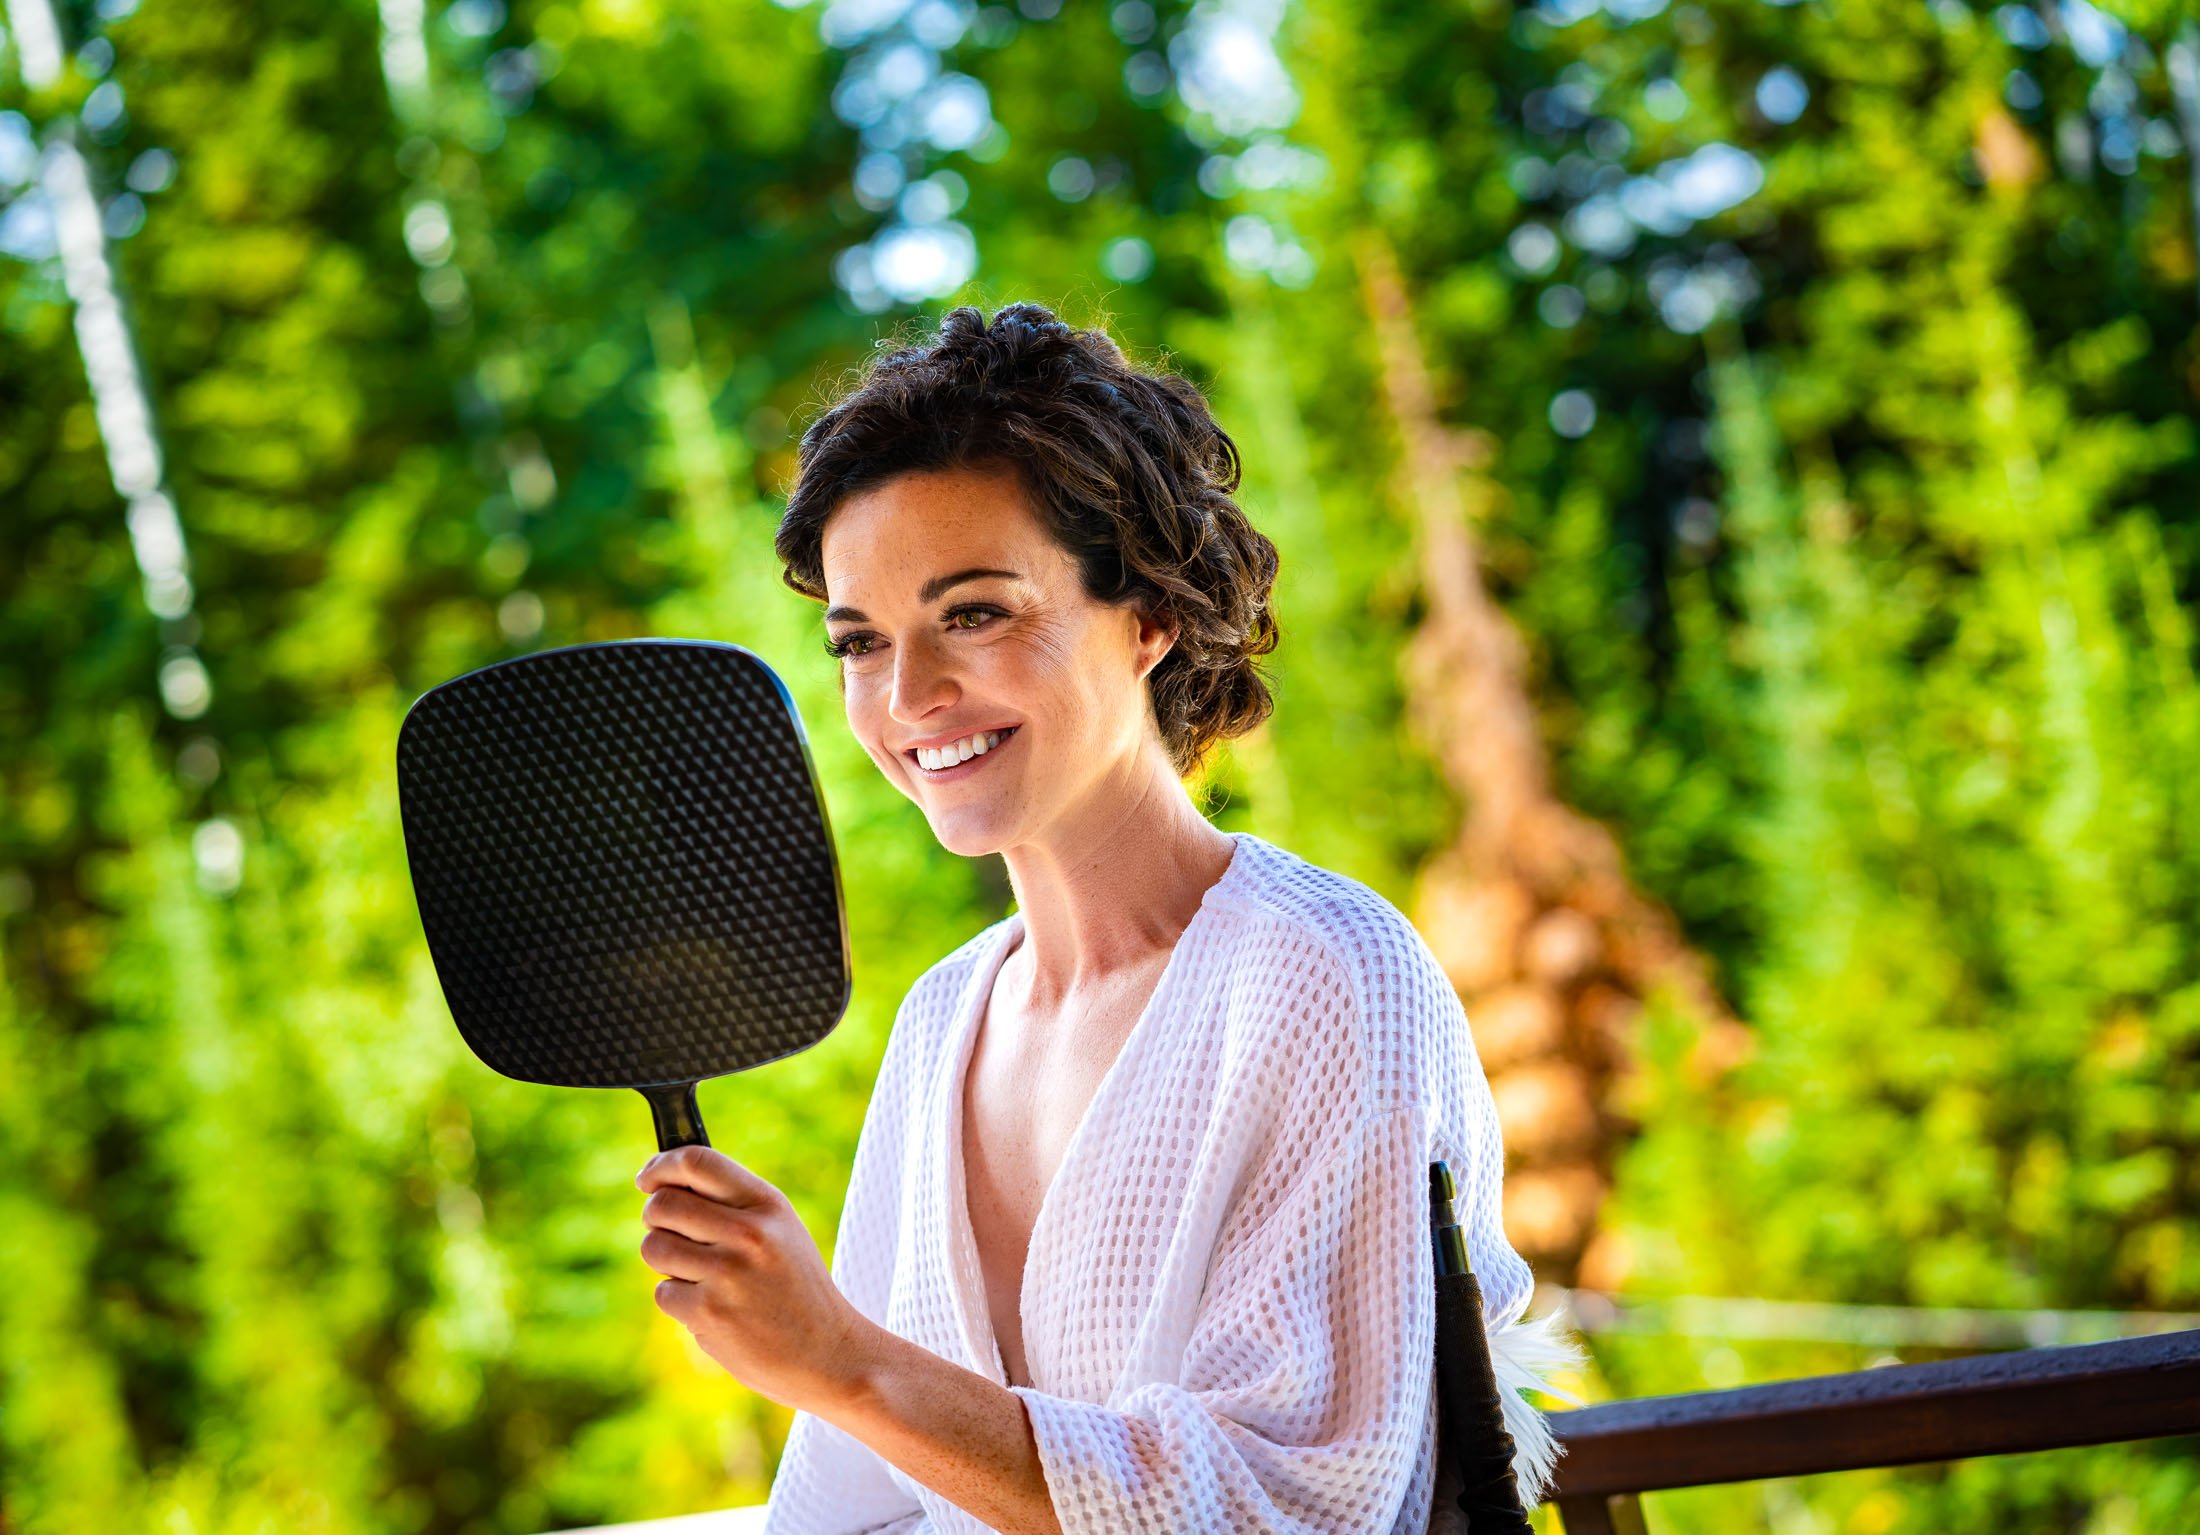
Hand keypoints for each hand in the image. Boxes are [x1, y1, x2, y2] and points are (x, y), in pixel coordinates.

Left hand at [636, 1144, 876, 1412]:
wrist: (828, 1353)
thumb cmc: (795, 1287)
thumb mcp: (780, 1231)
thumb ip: (731, 1204)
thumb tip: (664, 1183)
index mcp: (768, 1204)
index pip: (699, 1161)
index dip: (663, 1165)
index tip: (648, 1178)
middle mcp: (749, 1233)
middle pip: (663, 1204)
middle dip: (655, 1217)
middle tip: (668, 1231)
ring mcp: (727, 1274)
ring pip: (653, 1247)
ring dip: (664, 1261)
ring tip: (698, 1274)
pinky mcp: (709, 1313)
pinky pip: (664, 1291)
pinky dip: (679, 1300)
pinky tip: (713, 1309)